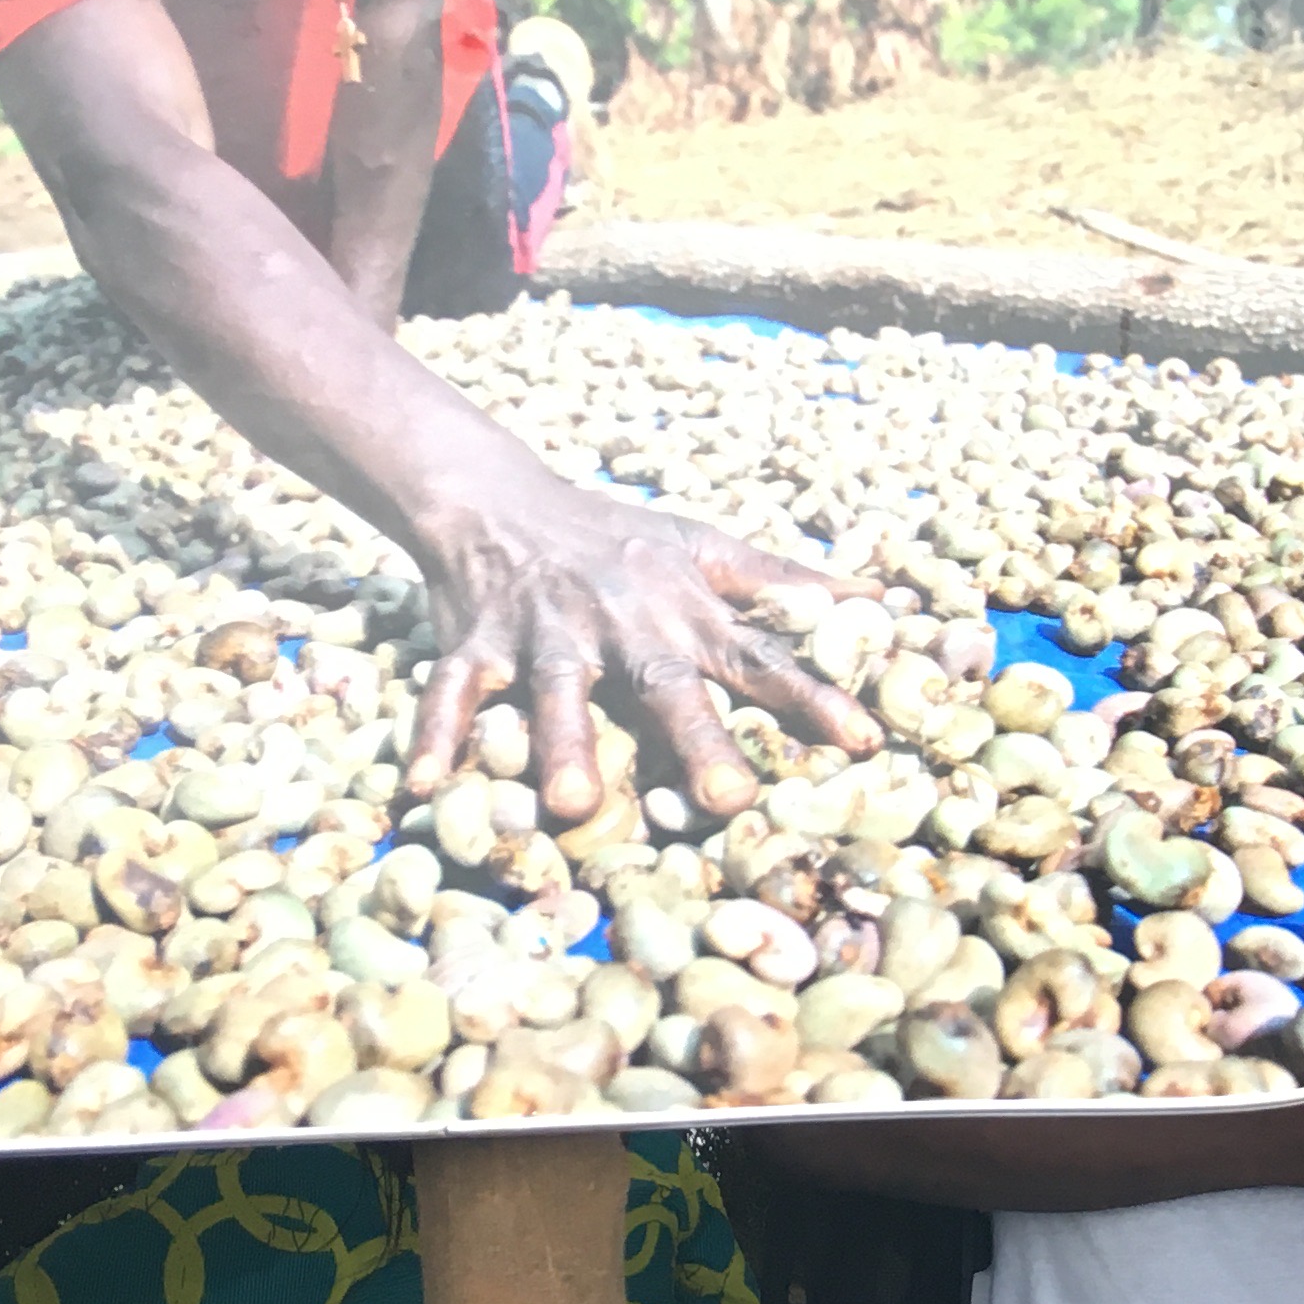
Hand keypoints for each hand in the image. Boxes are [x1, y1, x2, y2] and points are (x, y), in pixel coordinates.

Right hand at [405, 479, 879, 820]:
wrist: (498, 498)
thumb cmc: (615, 536)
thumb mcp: (703, 546)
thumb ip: (783, 580)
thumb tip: (877, 600)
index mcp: (682, 612)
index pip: (760, 659)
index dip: (813, 700)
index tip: (863, 742)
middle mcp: (620, 627)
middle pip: (664, 686)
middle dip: (699, 740)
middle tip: (732, 800)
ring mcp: (543, 637)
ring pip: (557, 694)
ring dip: (565, 747)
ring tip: (577, 806)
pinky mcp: (474, 646)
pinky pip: (453, 694)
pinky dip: (437, 736)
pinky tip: (426, 786)